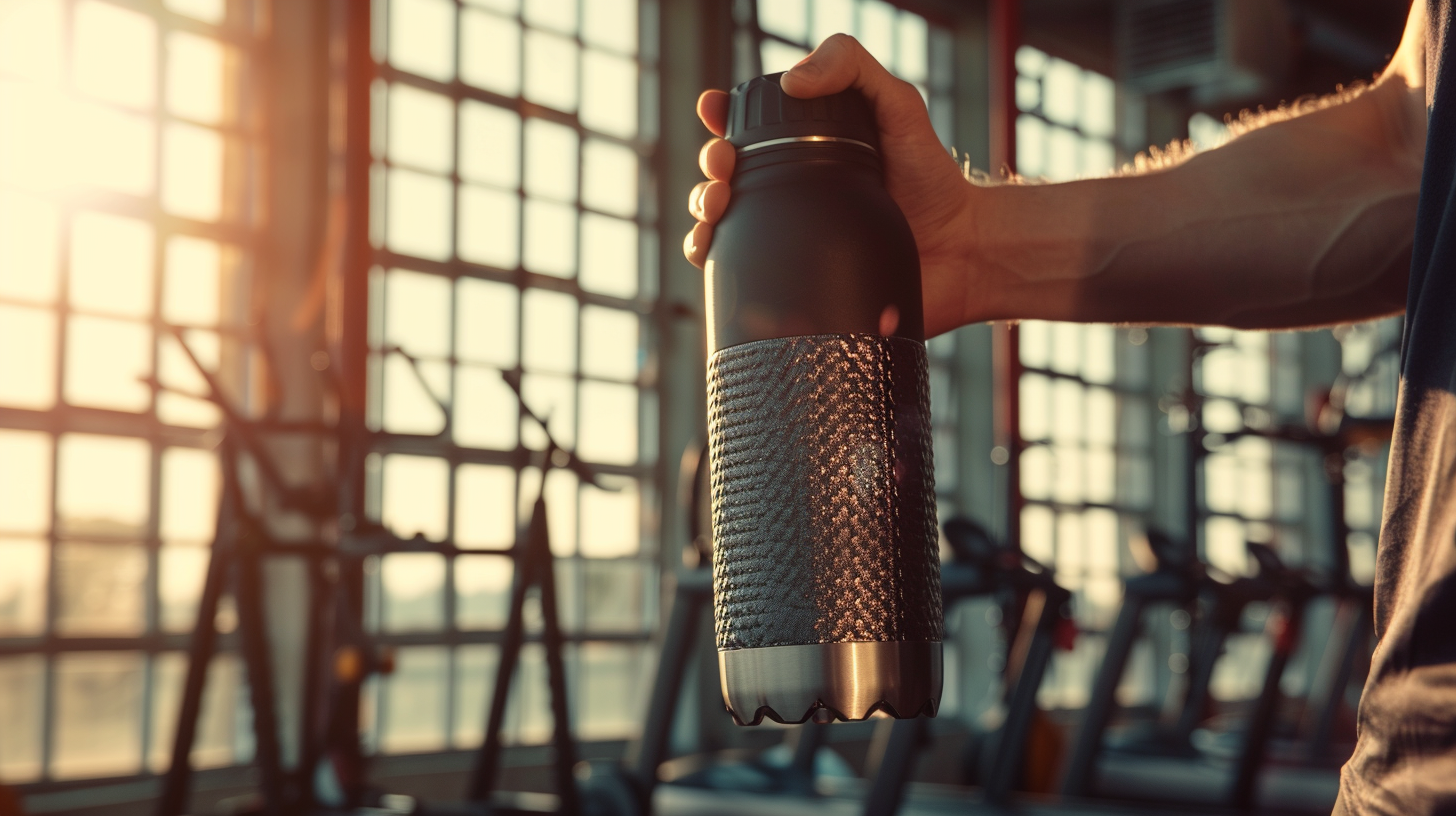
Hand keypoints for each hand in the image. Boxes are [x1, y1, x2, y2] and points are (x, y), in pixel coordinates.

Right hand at [683, 34, 976, 336]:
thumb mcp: (900, 106)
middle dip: (709, 164)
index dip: (719, 117)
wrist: (960, 254)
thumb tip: (791, 79)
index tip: (714, 113)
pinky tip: (710, 249)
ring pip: (718, 221)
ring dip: (701, 209)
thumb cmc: (934, 179)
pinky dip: (708, 258)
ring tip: (717, 207)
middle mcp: (790, 192)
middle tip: (724, 166)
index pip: (746, 128)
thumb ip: (855, 71)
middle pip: (723, 173)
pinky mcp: (790, 280)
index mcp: (807, 150)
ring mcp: (787, 237)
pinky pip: (733, 271)